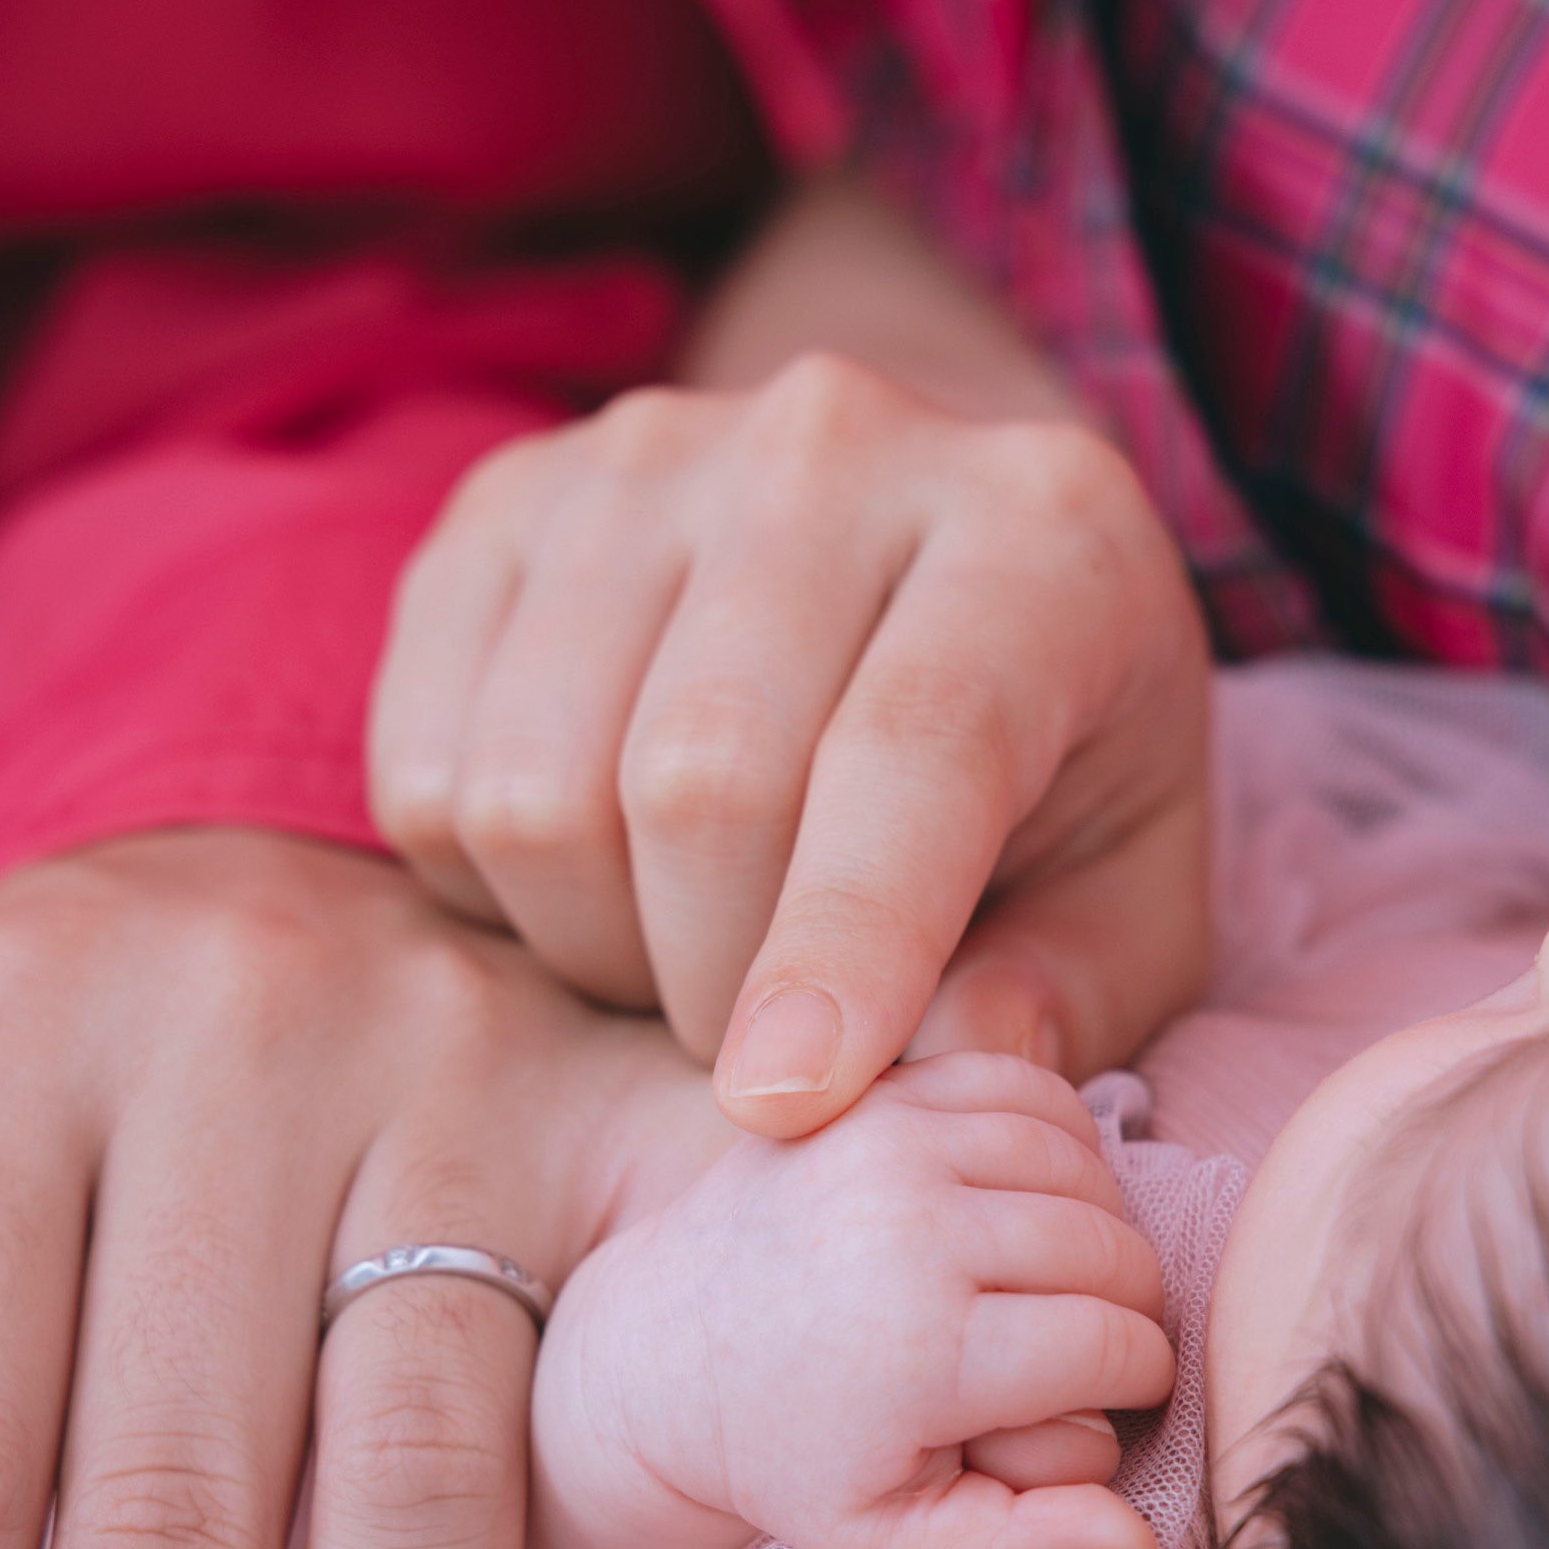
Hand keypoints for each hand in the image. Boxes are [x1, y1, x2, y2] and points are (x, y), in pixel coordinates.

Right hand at [367, 353, 1212, 1138]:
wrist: (922, 547)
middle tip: (764, 1032)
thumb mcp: (1125, 886)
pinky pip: (423, 768)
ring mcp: (647, 455)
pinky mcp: (506, 503)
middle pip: (699, 780)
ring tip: (684, 945)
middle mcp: (832, 445)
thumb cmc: (1048, 751)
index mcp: (1037, 531)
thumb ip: (1064, 986)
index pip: (910, 746)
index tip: (781, 1103)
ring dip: (595, 942)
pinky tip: (595, 873)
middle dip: (712, 979)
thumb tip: (942, 1064)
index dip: (841, 944)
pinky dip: (486, 887)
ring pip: (537, 784)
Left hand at [523, 1053, 1174, 1548]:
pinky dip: (1056, 1136)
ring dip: (1101, 1219)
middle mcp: (907, 1228)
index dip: (1137, 1382)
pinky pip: (1025, 1089)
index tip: (1109, 1398)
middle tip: (1096, 1339)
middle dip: (1131, 1303)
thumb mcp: (887, 1540)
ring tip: (1068, 1276)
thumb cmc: (789, 1459)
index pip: (1117, 1346)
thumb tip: (1139, 1539)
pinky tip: (1034, 1198)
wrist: (669, 1344)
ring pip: (1083, 1161)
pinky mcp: (879, 1094)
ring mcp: (890, 1141)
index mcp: (920, 1349)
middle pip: (1113, 1250)